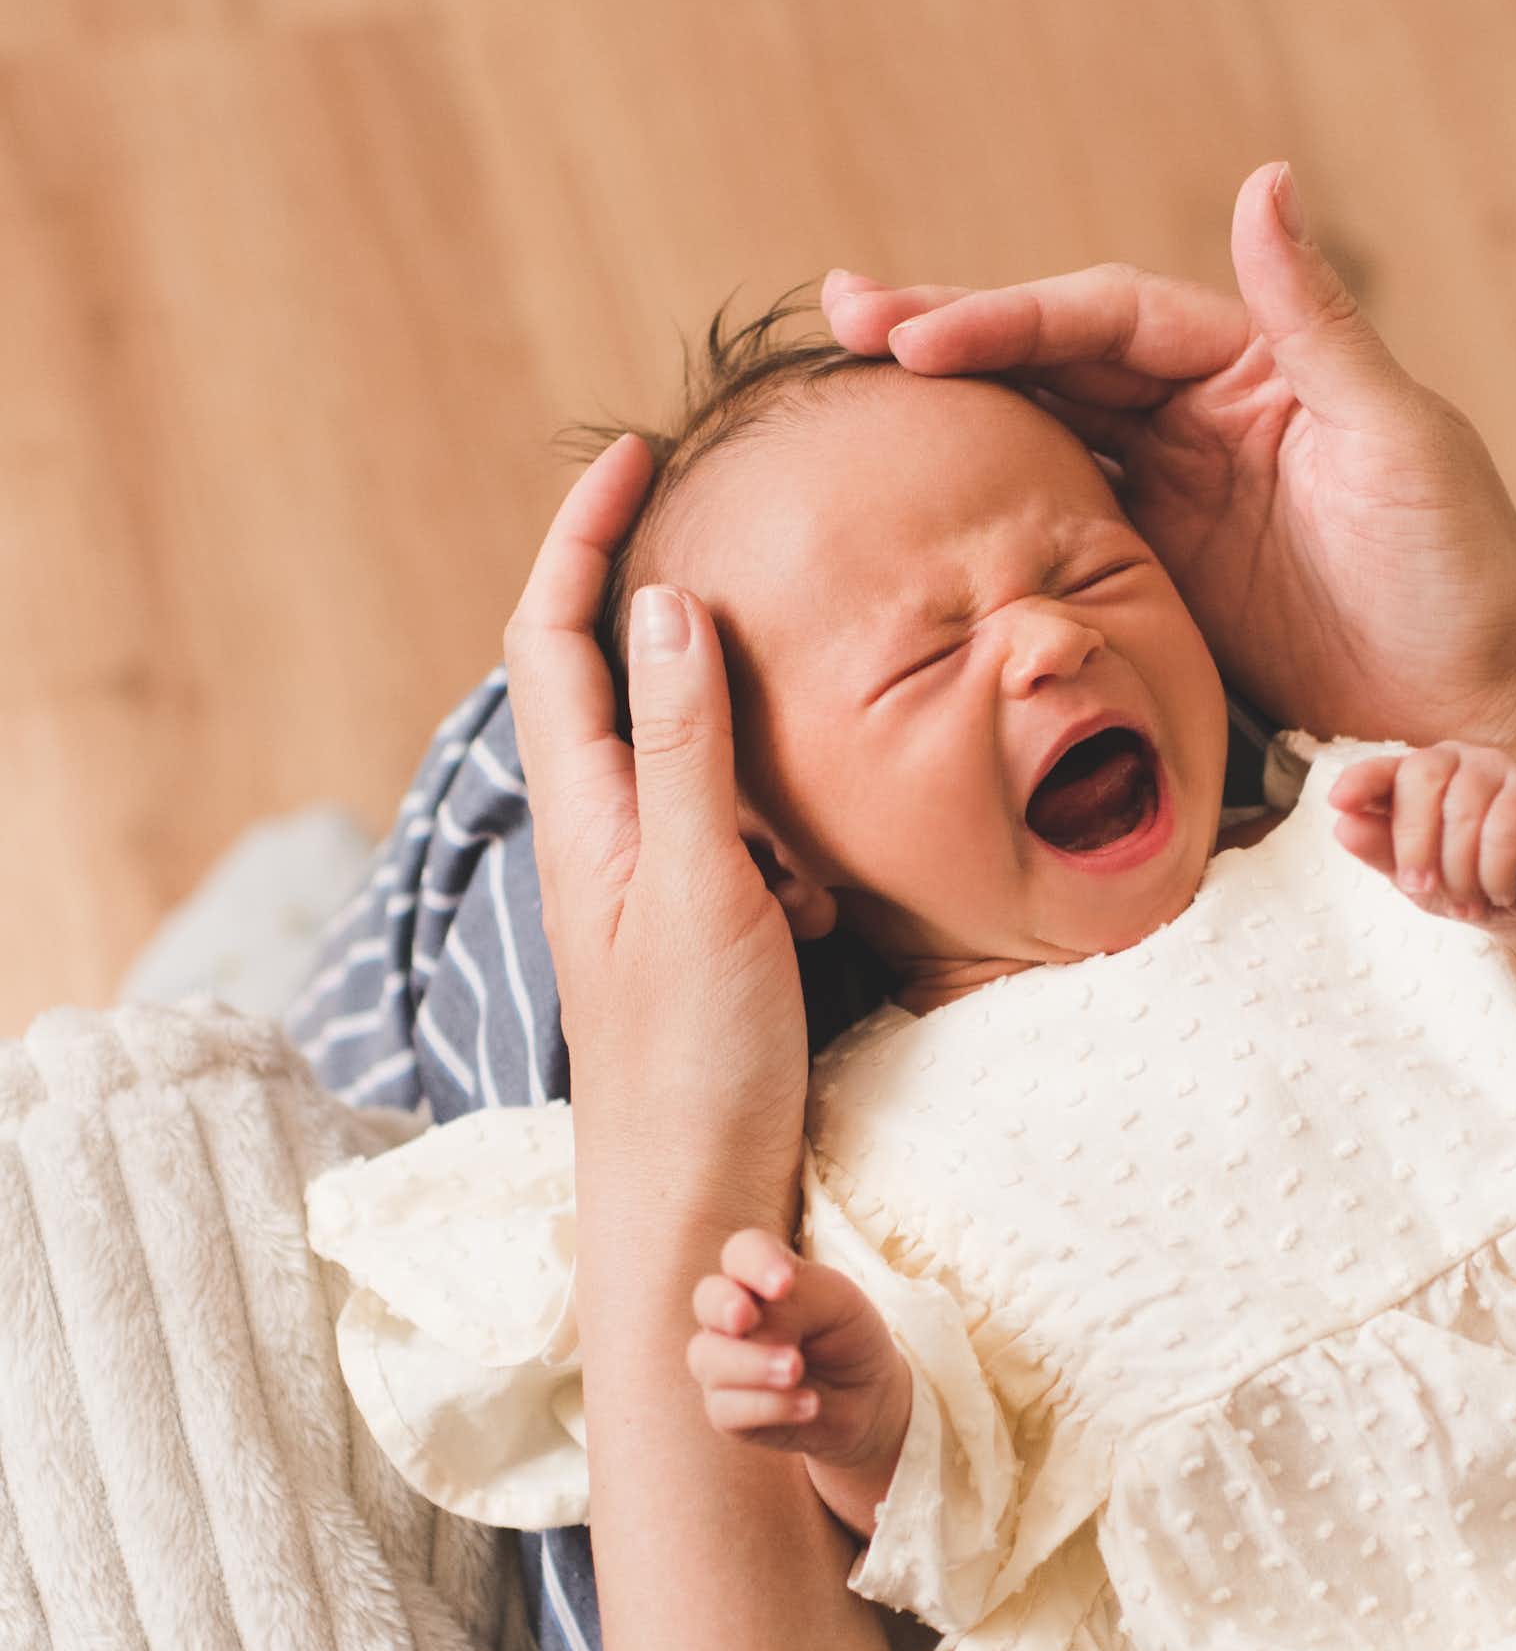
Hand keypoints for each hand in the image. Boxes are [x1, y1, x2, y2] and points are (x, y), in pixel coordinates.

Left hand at [505, 438, 809, 1230]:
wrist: (695, 1198)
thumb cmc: (696, 1058)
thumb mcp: (704, 885)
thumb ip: (686, 746)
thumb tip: (664, 600)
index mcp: (587, 810)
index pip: (556, 633)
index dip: (582, 533)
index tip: (639, 452)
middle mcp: (603, 834)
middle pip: (597, 671)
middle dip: (646, 586)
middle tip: (726, 525)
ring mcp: (645, 881)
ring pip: (667, 743)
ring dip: (720, 695)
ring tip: (797, 679)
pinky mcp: (694, 924)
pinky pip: (723, 818)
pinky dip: (769, 796)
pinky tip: (823, 844)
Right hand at [687, 1229, 911, 1538]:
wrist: (873, 1409)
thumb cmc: (857, 1345)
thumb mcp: (845, 1308)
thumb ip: (803, 1296)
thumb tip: (757, 1311)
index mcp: (766, 1278)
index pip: (740, 1253)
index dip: (752, 1262)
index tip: (783, 1280)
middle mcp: (738, 1319)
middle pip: (706, 1301)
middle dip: (726, 1306)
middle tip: (753, 1315)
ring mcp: (725, 1367)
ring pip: (706, 1358)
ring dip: (751, 1365)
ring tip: (797, 1372)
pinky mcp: (730, 1414)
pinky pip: (724, 1411)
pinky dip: (766, 1409)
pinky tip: (805, 1406)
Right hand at [819, 163, 1515, 769]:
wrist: (1482, 708)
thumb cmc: (1462, 571)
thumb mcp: (1397, 437)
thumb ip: (1318, 321)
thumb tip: (1264, 179)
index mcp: (1251, 368)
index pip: (1106, 320)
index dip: (1011, 318)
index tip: (917, 331)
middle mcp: (1203, 421)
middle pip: (1056, 362)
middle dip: (950, 337)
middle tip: (841, 317)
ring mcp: (1177, 505)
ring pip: (1046, 437)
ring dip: (957, 414)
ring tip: (852, 390)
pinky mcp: (1163, 588)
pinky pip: (1060, 533)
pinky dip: (993, 510)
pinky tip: (926, 501)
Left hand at [1329, 743, 1515, 929]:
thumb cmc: (1463, 880)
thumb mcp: (1415, 877)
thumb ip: (1381, 852)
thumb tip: (1343, 826)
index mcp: (1415, 777)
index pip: (1383, 769)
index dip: (1361, 780)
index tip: (1338, 802)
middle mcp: (1455, 761)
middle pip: (1422, 778)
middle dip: (1414, 842)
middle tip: (1419, 888)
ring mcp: (1496, 770)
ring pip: (1464, 809)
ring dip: (1459, 870)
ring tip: (1467, 905)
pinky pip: (1505, 828)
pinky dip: (1495, 872)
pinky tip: (1499, 892)